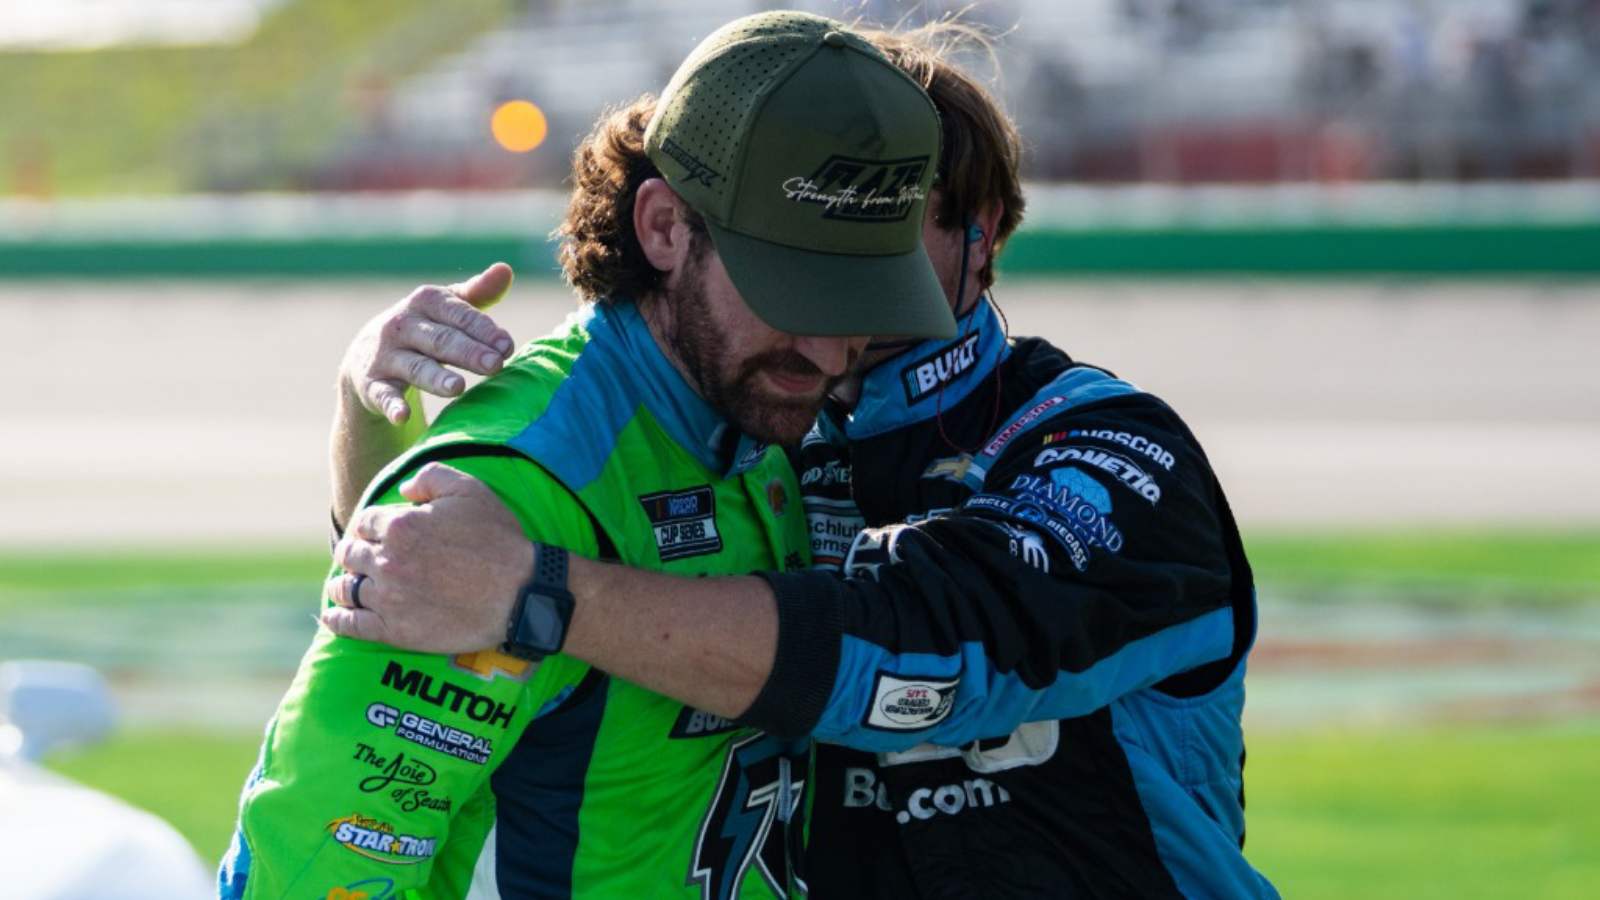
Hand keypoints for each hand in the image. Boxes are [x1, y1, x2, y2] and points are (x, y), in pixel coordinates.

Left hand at [322, 463, 532, 651]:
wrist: (520, 594)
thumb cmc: (499, 540)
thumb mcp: (471, 491)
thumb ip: (430, 477)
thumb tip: (402, 489)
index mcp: (401, 525)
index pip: (366, 522)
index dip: (370, 527)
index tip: (375, 534)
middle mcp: (388, 561)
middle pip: (351, 554)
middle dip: (354, 553)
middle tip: (359, 558)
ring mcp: (389, 598)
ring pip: (347, 589)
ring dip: (342, 584)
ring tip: (344, 586)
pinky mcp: (394, 630)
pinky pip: (351, 625)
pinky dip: (337, 619)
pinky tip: (332, 616)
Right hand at [340, 263, 516, 424]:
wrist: (366, 355)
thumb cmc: (424, 328)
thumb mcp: (447, 308)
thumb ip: (478, 293)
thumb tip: (506, 269)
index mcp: (425, 302)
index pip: (458, 314)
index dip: (483, 329)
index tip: (507, 346)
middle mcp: (402, 325)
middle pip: (440, 340)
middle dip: (468, 352)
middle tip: (495, 365)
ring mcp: (385, 355)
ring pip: (415, 367)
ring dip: (435, 377)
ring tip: (458, 388)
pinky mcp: (372, 385)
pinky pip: (383, 395)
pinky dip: (392, 406)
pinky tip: (402, 417)